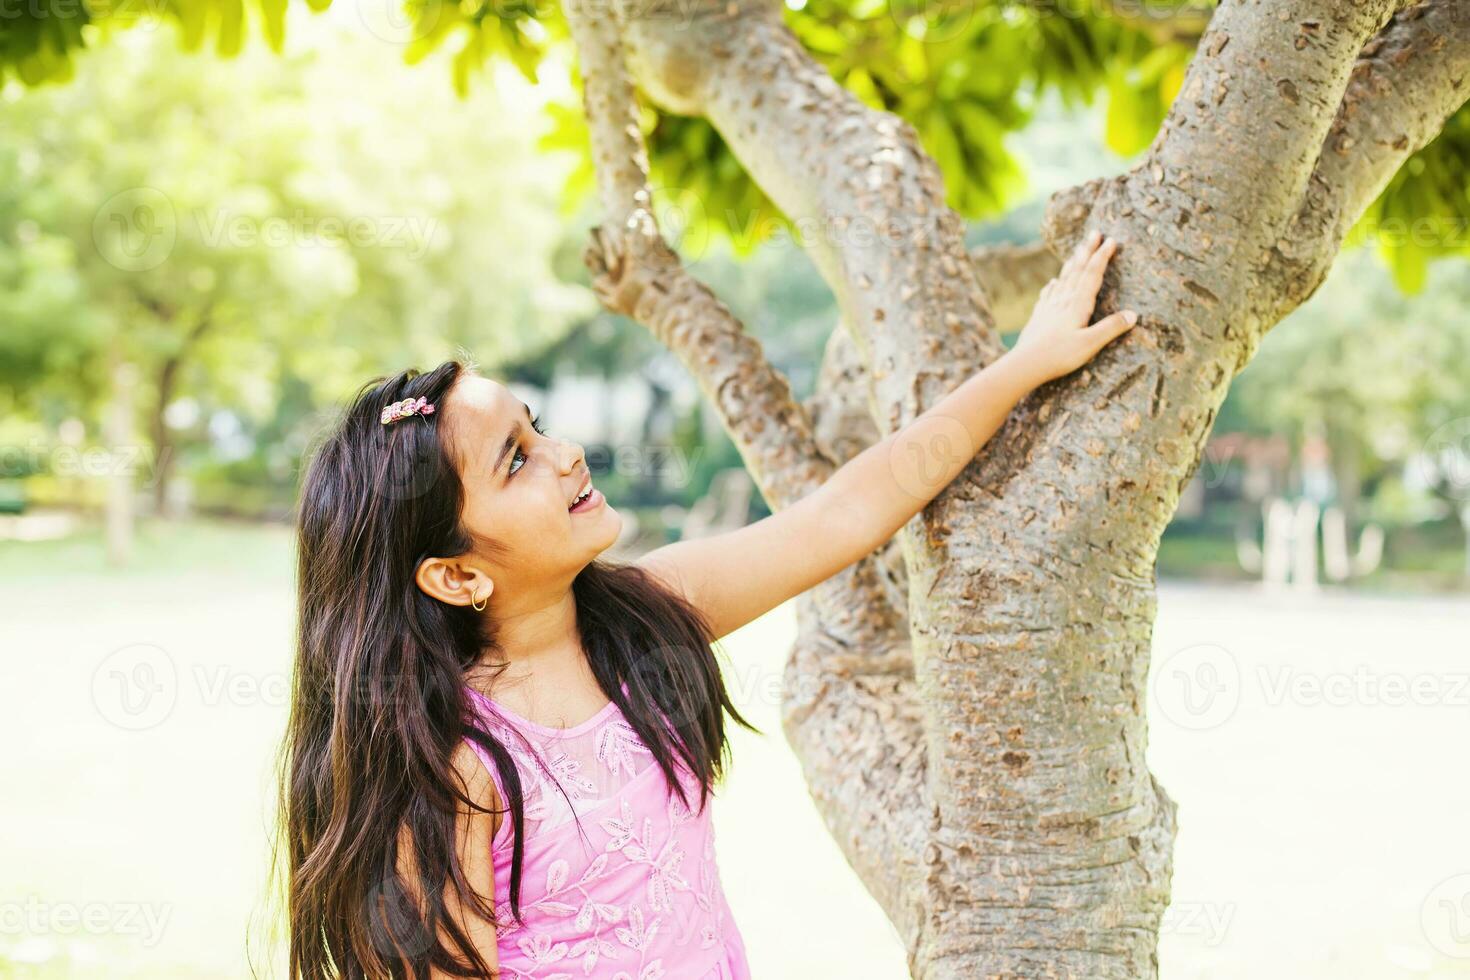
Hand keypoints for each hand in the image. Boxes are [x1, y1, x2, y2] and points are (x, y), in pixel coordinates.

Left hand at [1009, 229, 1137, 385]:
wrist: (1024, 364)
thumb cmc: (1058, 356)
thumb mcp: (1090, 344)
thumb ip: (1111, 328)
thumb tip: (1133, 314)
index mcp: (1078, 304)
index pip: (1092, 274)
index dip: (1102, 257)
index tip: (1111, 240)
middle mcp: (1062, 300)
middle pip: (1077, 270)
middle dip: (1087, 251)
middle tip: (1094, 232)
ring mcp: (1048, 307)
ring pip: (1062, 279)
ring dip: (1072, 264)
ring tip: (1077, 252)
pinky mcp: (1038, 317)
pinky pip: (1047, 296)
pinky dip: (1053, 286)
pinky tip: (1052, 284)